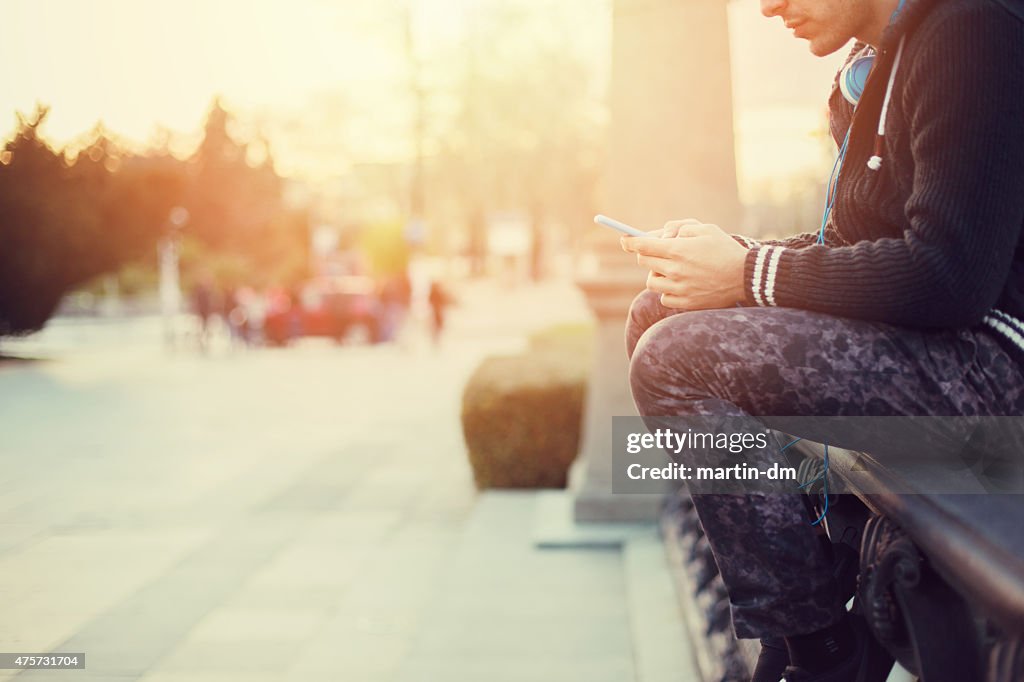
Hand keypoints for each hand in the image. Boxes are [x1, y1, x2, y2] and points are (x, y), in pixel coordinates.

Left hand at [621, 219, 747, 309]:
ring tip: (671, 269)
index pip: (642, 246)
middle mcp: (675, 271)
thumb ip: (680, 228)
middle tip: (655, 251)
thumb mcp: (705, 228)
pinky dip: (667, 290)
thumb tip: (662, 236)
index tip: (624, 240)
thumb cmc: (725, 249)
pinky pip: (664, 297)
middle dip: (646, 254)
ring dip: (656, 273)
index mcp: (678, 250)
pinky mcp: (685, 303)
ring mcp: (679, 289)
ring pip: (651, 281)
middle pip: (644, 262)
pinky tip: (680, 284)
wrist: (746, 277)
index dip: (630, 242)